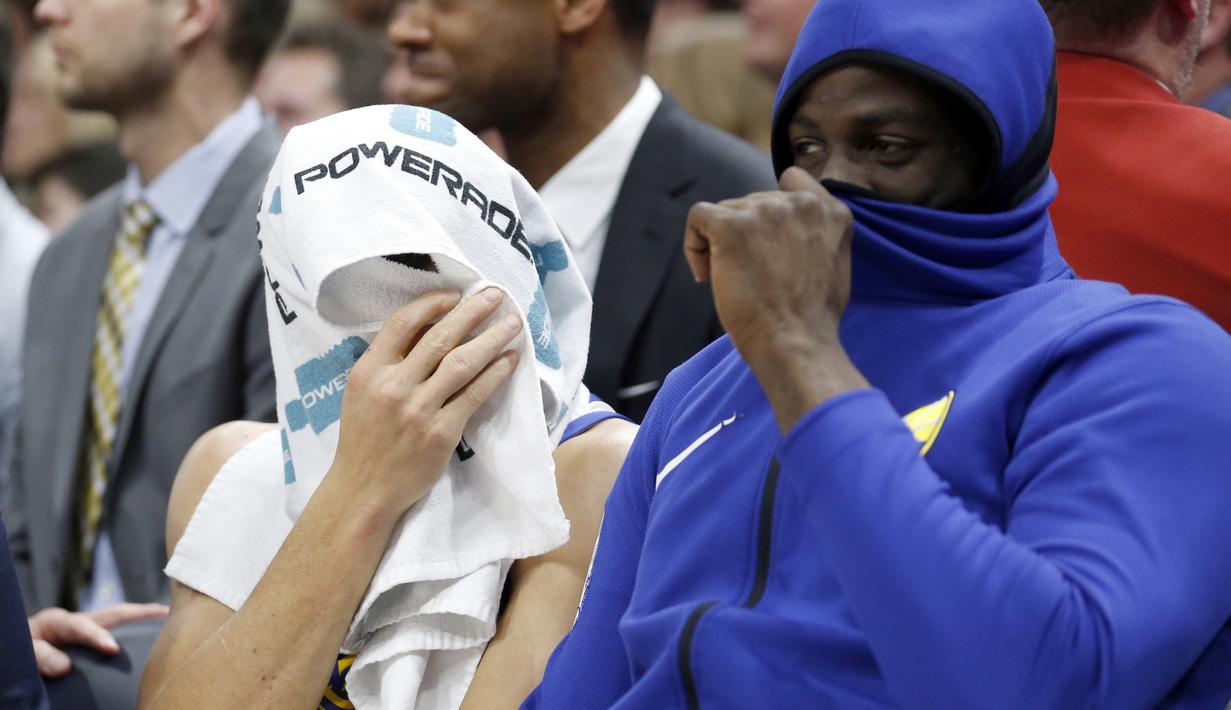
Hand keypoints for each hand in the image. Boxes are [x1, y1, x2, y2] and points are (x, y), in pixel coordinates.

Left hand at [29, 603, 168, 677]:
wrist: (12, 652)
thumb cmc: (15, 652)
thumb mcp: (20, 653)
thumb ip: (40, 655)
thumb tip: (66, 666)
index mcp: (56, 622)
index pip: (82, 626)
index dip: (98, 636)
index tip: (112, 649)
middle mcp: (73, 623)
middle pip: (111, 613)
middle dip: (138, 612)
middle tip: (164, 612)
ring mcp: (81, 632)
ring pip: (115, 622)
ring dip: (139, 620)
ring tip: (166, 619)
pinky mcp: (84, 644)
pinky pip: (111, 636)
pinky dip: (130, 635)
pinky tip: (146, 642)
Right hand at [330, 288, 521, 522]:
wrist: (365, 488)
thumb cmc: (365, 437)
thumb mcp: (362, 392)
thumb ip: (389, 361)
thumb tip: (430, 326)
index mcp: (369, 371)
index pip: (402, 323)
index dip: (431, 303)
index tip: (455, 294)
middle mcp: (394, 386)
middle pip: (440, 337)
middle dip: (472, 311)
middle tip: (496, 294)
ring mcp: (419, 410)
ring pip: (463, 362)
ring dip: (492, 338)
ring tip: (513, 323)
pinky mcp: (441, 432)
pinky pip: (475, 394)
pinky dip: (495, 373)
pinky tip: (510, 360)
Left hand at [684, 168, 867, 429]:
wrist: (796, 342)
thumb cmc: (812, 318)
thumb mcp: (834, 265)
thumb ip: (816, 236)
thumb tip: (791, 234)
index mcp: (830, 211)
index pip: (793, 182)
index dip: (772, 209)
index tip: (765, 239)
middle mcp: (799, 203)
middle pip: (754, 203)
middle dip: (747, 236)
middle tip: (751, 276)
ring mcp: (764, 211)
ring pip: (726, 212)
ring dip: (721, 245)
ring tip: (732, 282)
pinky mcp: (731, 225)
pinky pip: (699, 217)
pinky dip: (695, 244)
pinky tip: (706, 274)